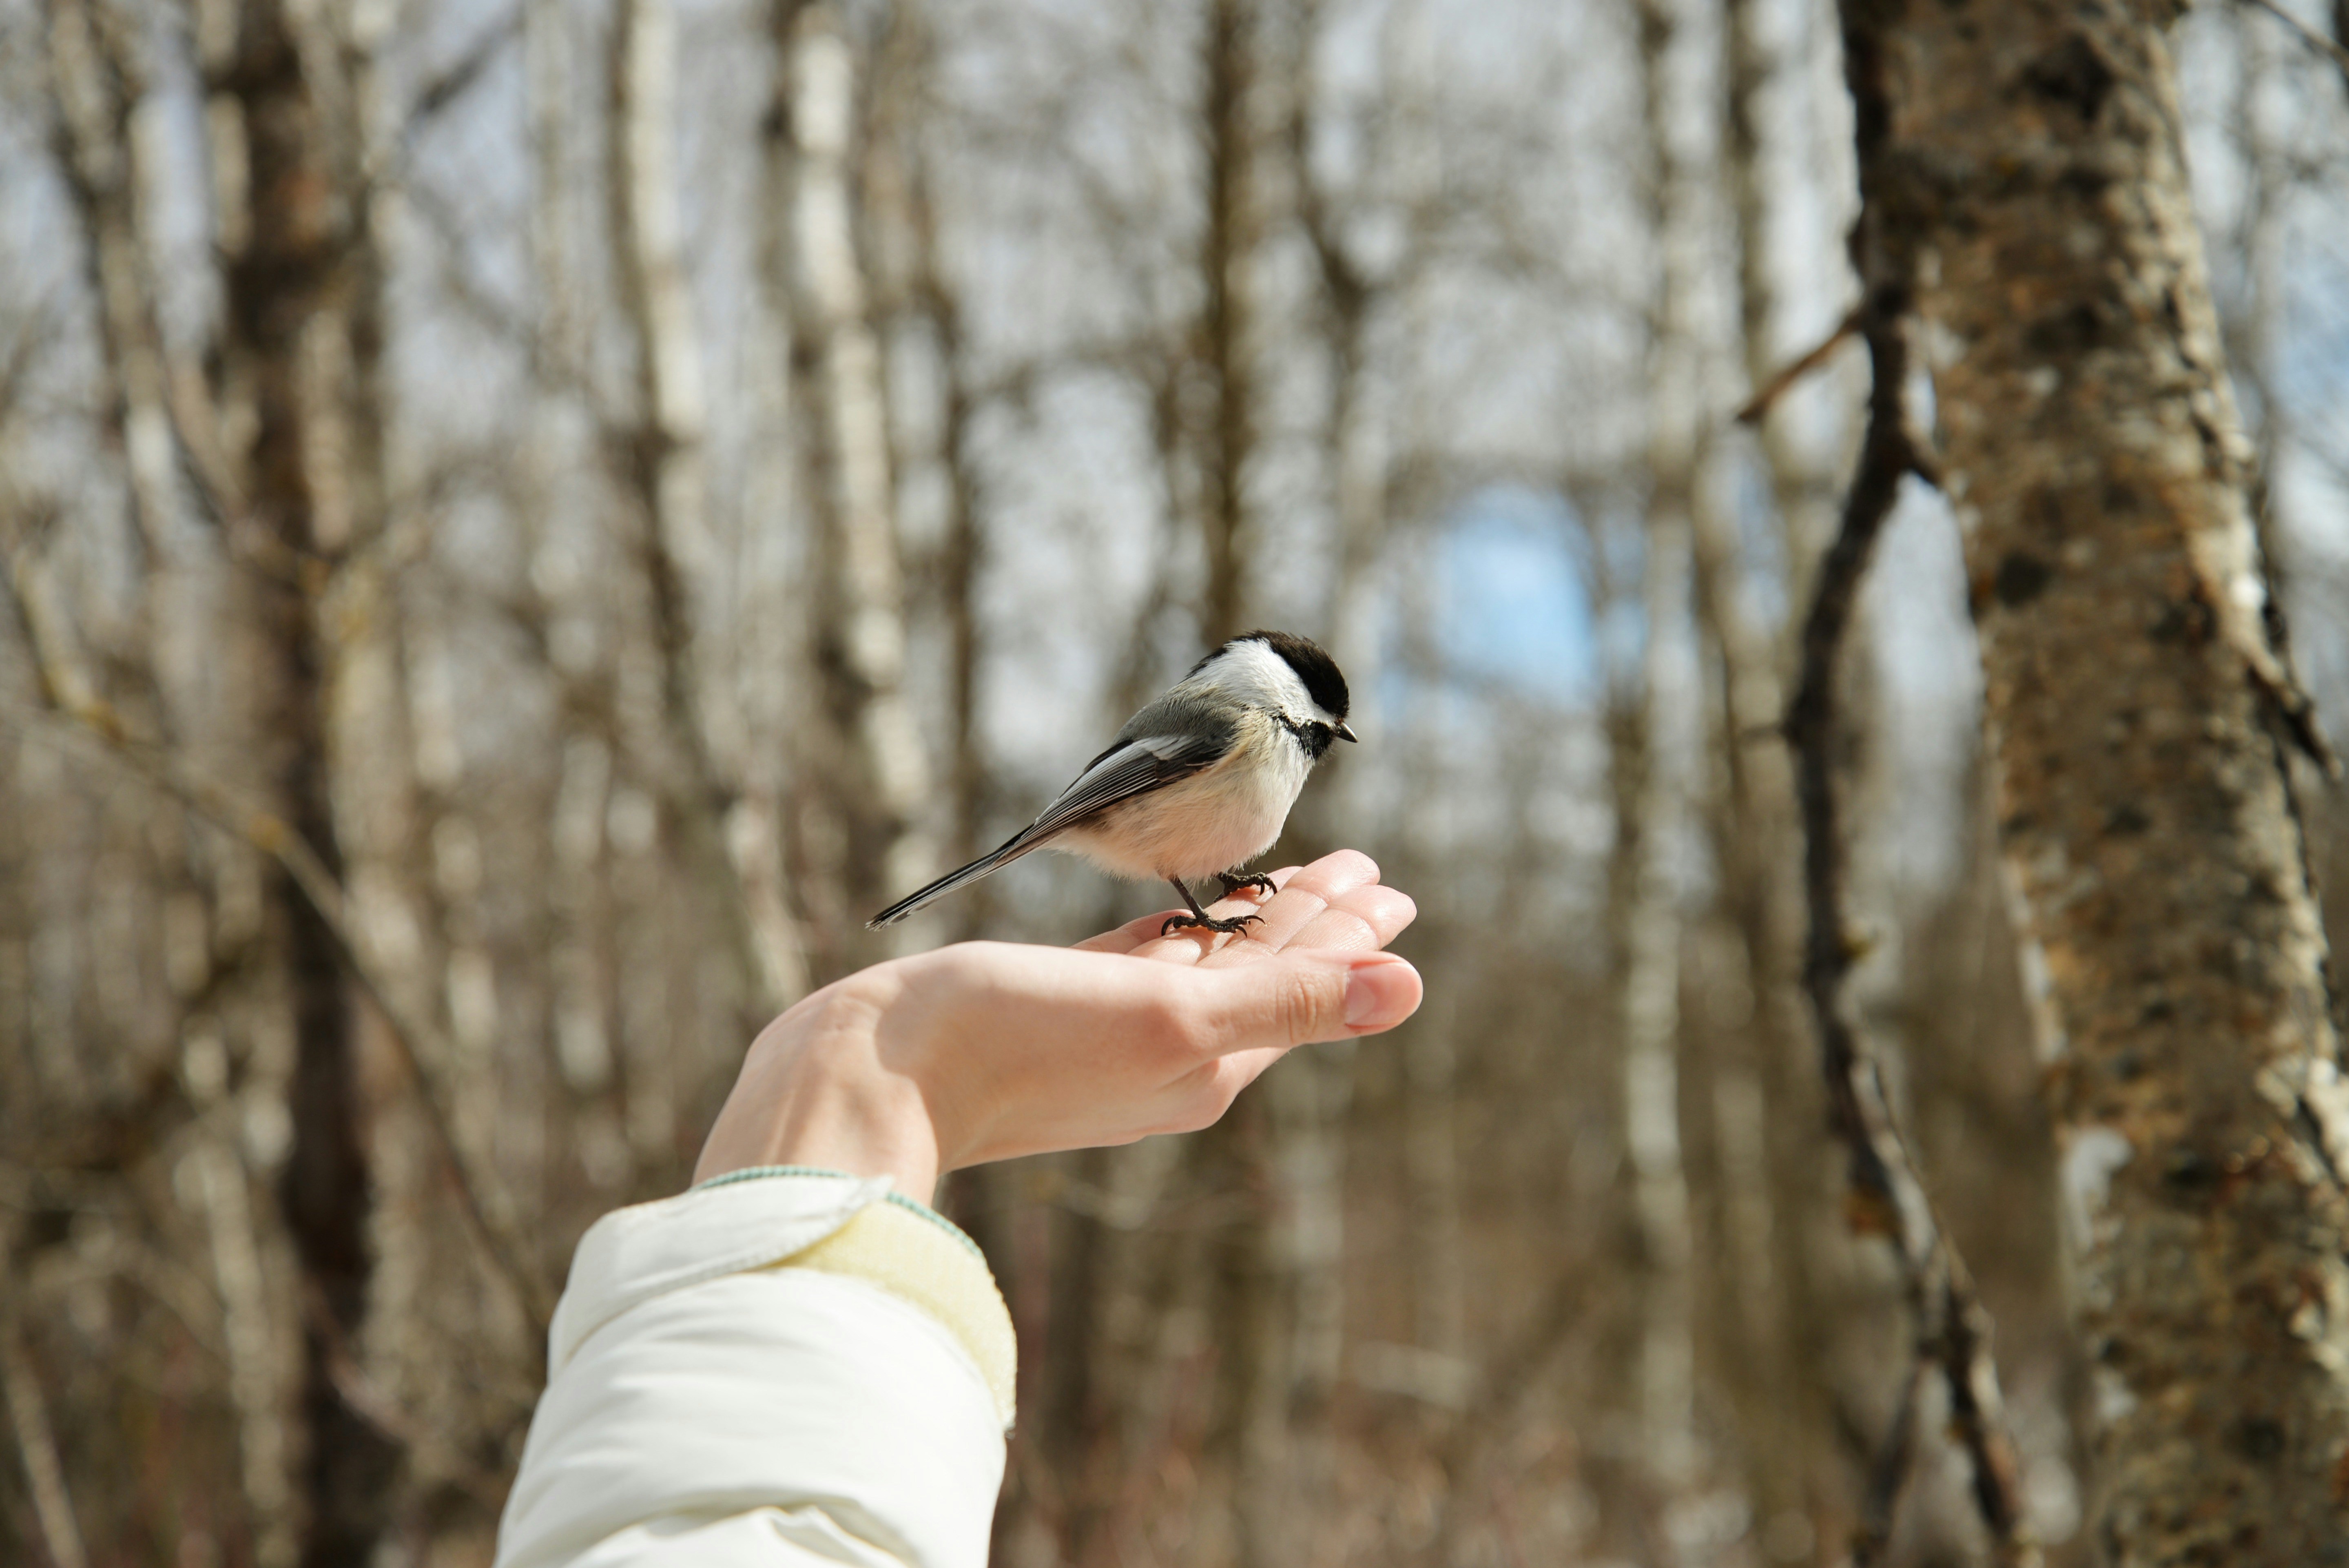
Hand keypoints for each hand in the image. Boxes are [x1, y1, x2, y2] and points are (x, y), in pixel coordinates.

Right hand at [693, 850, 1420, 1196]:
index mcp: (1207, 1065)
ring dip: (1258, 920)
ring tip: (1301, 877)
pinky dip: (1180, 937)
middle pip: (1267, 973)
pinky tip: (1189, 919)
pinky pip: (1141, 967)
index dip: (1350, 934)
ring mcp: (1111, 1036)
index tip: (1392, 889)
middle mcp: (1169, 1057)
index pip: (1303, 985)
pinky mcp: (1055, 1009)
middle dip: (1319, 922)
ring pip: (1208, 966)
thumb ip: (1291, 1003)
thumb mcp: (1172, 1018)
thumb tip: (1408, 987)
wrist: (876, 1076)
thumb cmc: (1017, 1041)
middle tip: (1367, 872)